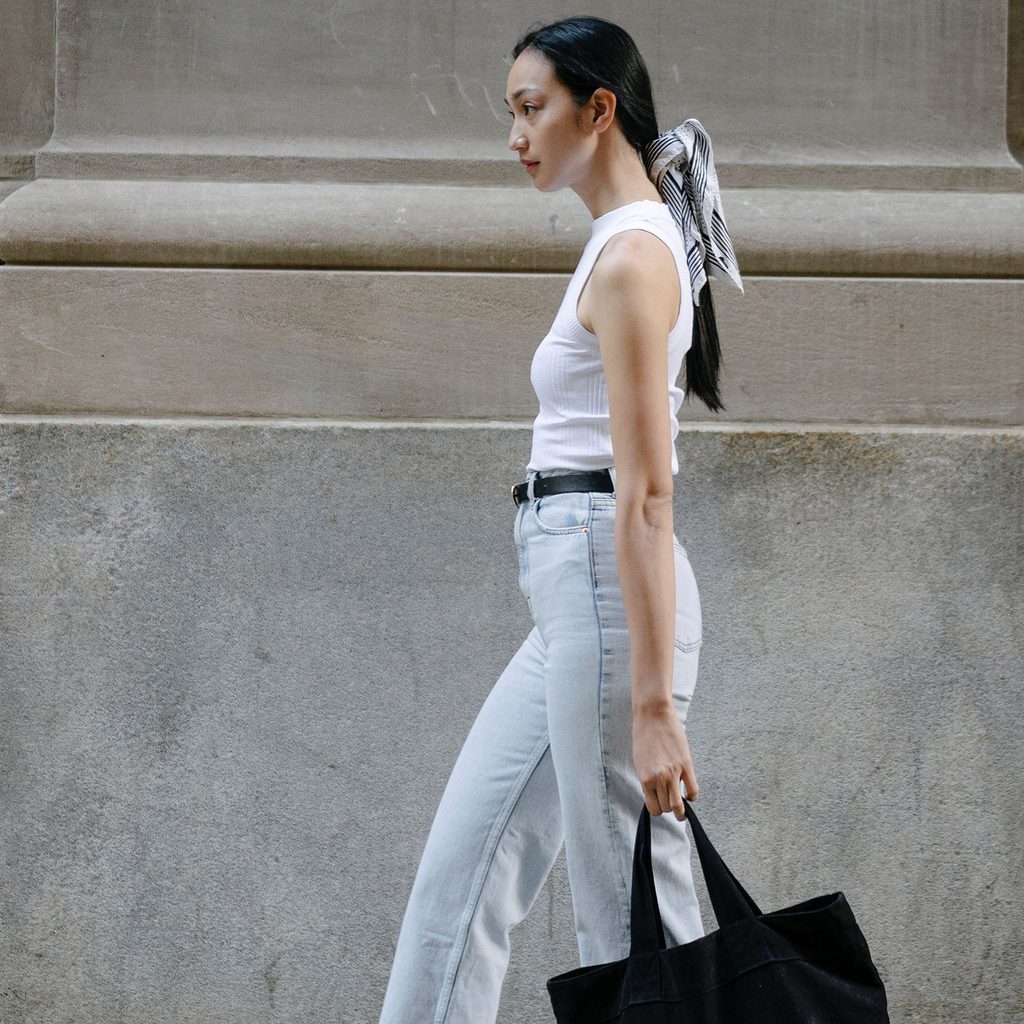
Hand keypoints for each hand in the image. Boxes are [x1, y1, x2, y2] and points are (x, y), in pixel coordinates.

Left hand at [632, 702, 697, 819]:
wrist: (653, 714)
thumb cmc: (644, 735)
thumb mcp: (640, 761)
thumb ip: (647, 778)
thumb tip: (654, 792)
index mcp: (645, 778)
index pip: (653, 808)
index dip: (657, 809)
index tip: (659, 805)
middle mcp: (659, 778)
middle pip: (666, 808)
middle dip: (668, 808)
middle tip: (670, 803)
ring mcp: (674, 773)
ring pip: (678, 805)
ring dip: (681, 810)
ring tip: (682, 808)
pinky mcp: (686, 765)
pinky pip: (693, 790)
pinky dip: (692, 796)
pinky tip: (689, 793)